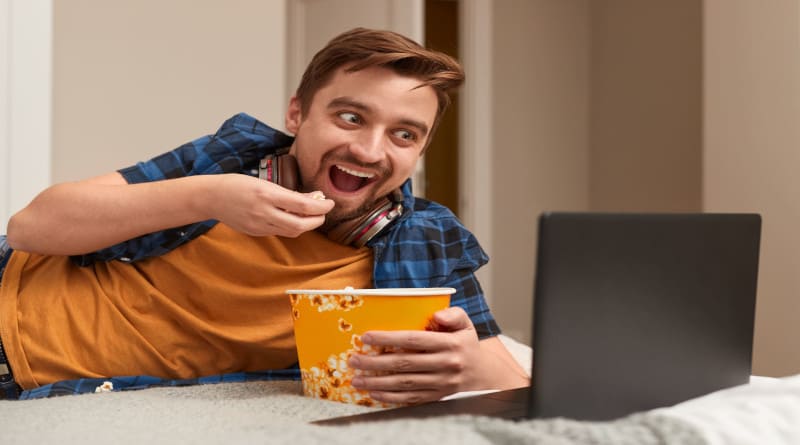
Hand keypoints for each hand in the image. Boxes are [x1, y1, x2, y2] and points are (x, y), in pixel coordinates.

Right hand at [210, 174, 333, 236]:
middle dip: (317, 220)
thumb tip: (313, 198)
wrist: (211, 197)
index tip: (329, 202)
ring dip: (306, 225)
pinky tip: (294, 218)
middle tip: (323, 212)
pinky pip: (280, 232)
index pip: (302, 205)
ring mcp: (259, 226)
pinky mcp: (256, 233)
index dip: (321, 207)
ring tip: (312, 215)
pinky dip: (291, 227)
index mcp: (267, 194)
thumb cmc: (237, 184)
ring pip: (292, 232)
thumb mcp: (264, 182)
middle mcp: (264, 212)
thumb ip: (288, 193)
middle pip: (300, 225)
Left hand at [348, 307, 485, 404]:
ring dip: (377, 382)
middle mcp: (445, 365)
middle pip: (404, 363)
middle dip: (375, 362)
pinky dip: (390, 397)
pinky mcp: (436, 396)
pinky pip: (410, 399)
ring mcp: (440, 383)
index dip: (388, 339)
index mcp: (450, 344)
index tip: (367, 337)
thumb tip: (436, 315)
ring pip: (404, 383)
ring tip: (357, 379)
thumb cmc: (466, 345)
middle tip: (354, 359)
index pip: (413, 340)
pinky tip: (374, 393)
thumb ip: (453, 314)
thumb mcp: (466, 323)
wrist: (482, 374)